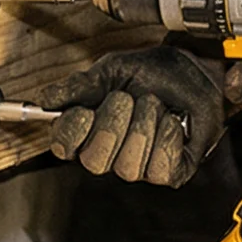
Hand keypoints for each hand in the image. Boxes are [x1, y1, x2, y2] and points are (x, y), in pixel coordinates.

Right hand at [37, 46, 226, 186]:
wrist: (195, 70)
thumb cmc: (153, 72)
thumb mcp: (112, 70)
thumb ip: (80, 86)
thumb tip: (45, 99)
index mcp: (88, 128)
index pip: (63, 147)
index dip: (72, 133)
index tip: (85, 111)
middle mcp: (110, 152)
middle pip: (95, 162)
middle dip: (113, 126)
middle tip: (129, 98)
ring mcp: (139, 165)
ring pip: (129, 169)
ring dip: (144, 128)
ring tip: (155, 104)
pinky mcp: (169, 171)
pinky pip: (159, 170)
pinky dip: (167, 139)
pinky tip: (172, 121)